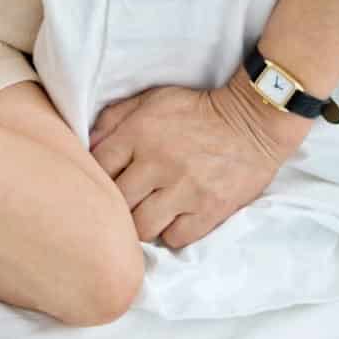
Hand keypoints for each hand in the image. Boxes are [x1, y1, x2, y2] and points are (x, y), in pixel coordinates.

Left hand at [87, 80, 309, 249]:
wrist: (252, 121)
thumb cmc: (196, 110)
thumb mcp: (151, 100)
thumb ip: (114, 119)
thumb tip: (86, 145)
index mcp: (139, 133)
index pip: (98, 166)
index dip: (96, 177)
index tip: (104, 181)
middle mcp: (158, 163)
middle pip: (117, 202)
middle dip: (117, 204)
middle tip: (125, 203)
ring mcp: (184, 190)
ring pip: (143, 227)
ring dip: (142, 223)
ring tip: (148, 214)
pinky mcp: (209, 210)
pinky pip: (175, 238)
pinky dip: (171, 233)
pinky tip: (174, 219)